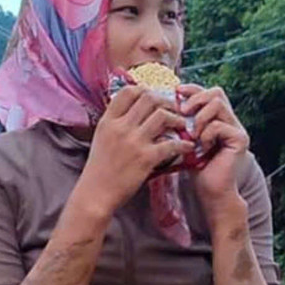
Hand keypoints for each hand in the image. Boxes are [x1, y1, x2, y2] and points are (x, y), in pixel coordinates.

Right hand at [78, 84, 191, 214]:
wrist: (96, 194)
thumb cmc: (100, 168)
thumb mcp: (101, 138)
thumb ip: (115, 123)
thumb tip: (131, 111)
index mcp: (108, 121)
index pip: (128, 91)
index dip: (145, 90)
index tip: (154, 97)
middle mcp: (121, 127)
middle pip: (149, 99)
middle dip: (166, 102)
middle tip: (174, 109)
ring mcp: (134, 142)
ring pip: (162, 116)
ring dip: (176, 119)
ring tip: (182, 125)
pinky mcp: (146, 159)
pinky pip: (171, 145)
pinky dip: (183, 144)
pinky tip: (188, 146)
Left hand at [179, 84, 248, 211]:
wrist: (210, 193)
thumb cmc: (196, 169)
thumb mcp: (185, 140)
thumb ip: (184, 121)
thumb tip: (168, 102)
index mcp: (219, 119)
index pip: (209, 93)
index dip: (193, 89)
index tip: (177, 92)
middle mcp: (231, 121)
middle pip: (217, 92)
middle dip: (197, 99)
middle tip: (183, 111)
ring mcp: (237, 129)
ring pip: (218, 104)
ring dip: (200, 117)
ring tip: (193, 135)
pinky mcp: (240, 139)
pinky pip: (219, 124)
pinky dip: (207, 134)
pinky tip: (202, 147)